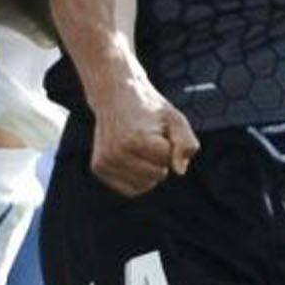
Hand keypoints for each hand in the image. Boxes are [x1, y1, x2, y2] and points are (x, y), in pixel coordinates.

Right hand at [91, 76, 198, 196]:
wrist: (115, 95)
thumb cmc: (149, 108)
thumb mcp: (175, 118)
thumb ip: (186, 143)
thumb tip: (180, 171)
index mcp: (135, 140)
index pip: (167, 159)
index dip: (168, 143)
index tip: (156, 128)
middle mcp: (116, 153)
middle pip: (158, 175)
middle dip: (159, 158)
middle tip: (146, 136)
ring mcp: (105, 162)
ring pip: (145, 185)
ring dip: (149, 169)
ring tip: (139, 146)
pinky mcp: (99, 168)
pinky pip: (130, 189)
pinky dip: (137, 178)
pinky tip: (131, 158)